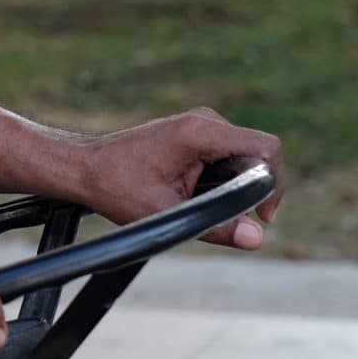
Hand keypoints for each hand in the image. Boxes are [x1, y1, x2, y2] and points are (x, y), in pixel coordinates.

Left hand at [76, 108, 284, 249]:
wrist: (83, 168)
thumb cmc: (116, 188)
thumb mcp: (165, 215)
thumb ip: (215, 226)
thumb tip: (256, 238)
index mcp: (200, 131)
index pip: (267, 148)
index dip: (274, 184)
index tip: (260, 215)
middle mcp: (204, 120)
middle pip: (258, 155)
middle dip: (251, 190)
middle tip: (225, 218)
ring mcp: (200, 124)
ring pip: (244, 158)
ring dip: (234, 187)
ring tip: (196, 203)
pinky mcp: (196, 134)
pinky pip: (228, 157)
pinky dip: (222, 181)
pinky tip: (192, 194)